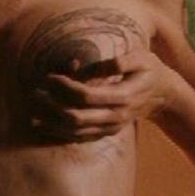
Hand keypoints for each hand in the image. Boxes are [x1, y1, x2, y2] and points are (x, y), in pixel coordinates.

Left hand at [29, 48, 177, 141]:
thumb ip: (120, 61)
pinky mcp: (106, 132)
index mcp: (123, 96)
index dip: (65, 87)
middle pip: (77, 117)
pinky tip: (42, 126)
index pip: (86, 96)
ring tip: (32, 111)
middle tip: (35, 93)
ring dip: (52, 122)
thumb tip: (96, 66)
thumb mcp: (141, 57)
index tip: (50, 77)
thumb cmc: (148, 69)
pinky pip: (81, 138)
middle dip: (52, 107)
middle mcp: (116, 116)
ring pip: (76, 131)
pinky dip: (60, 133)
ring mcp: (111, 127)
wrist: (162, 94)